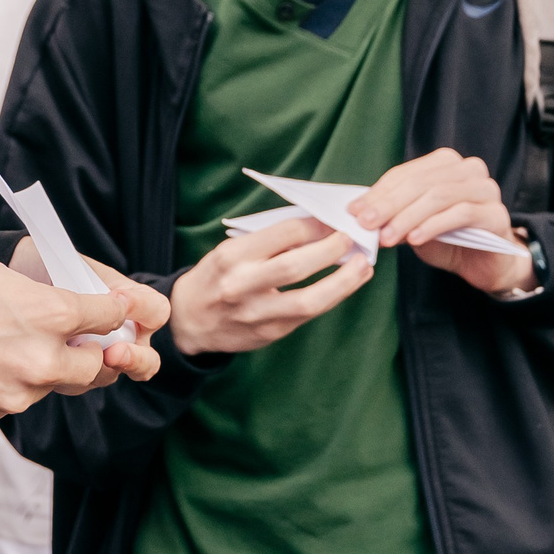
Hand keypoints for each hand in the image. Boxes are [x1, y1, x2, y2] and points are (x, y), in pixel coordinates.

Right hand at [0, 244, 168, 419]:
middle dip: (92, 352)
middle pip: (96, 366)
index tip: (109, 307)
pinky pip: (25, 397)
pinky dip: (20, 382)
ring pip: (60, 384)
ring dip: (54, 369)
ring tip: (27, 345)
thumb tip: (77, 311)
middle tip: (80, 337)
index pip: (109, 316)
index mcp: (53, 312)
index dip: (111, 310)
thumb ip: (51, 299)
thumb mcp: (10, 275)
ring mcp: (22, 390)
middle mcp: (45, 358)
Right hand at [168, 216, 375, 356]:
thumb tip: (319, 226)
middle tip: (352, 239)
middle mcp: (242, 286)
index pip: (282, 234)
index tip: (334, 219)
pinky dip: (333, 297)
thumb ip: (270, 241)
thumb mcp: (232, 249)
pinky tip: (347, 285)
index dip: (315, 225)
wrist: (189, 320)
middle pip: (296, 266)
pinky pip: (308, 315)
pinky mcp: (270, 334)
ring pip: (310, 300)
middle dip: (331, 250)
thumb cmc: (218, 276)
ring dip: (344, 282)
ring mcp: (257, 314)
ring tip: (364, 266)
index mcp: (232, 256)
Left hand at [349, 148, 532, 294]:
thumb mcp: (414, 224)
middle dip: (389, 204)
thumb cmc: (449, 240)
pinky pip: (461, 214)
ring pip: (439, 196)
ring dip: (408, 216)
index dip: (378, 192)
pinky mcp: (496, 214)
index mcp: (446, 163)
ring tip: (387, 237)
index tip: (354, 211)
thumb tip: (360, 212)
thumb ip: (394, 213)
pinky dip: (434, 225)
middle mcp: (469, 169)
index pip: (405, 173)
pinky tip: (415, 239)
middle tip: (366, 224)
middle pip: (421, 182)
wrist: (487, 265)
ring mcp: (486, 189)